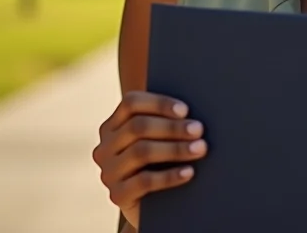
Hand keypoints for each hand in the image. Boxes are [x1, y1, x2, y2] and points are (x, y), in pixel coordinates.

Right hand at [92, 91, 208, 229]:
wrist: (155, 204)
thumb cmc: (162, 158)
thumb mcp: (159, 137)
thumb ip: (167, 120)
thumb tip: (192, 112)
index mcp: (113, 125)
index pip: (131, 103)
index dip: (159, 103)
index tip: (185, 110)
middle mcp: (105, 147)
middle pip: (137, 127)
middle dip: (172, 127)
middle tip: (198, 129)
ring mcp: (108, 172)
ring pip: (141, 152)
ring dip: (175, 148)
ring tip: (200, 148)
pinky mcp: (117, 195)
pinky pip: (144, 182)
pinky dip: (170, 176)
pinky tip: (189, 172)